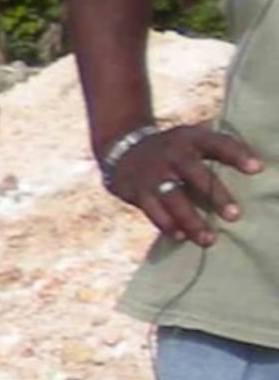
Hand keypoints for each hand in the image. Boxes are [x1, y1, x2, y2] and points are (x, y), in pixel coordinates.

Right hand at [106, 122, 261, 248]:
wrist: (122, 149)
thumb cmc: (172, 150)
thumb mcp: (191, 139)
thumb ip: (217, 149)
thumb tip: (256, 166)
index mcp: (190, 139)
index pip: (218, 143)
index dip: (237, 155)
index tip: (257, 169)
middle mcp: (172, 155)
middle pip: (196, 174)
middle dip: (215, 195)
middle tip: (235, 216)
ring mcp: (153, 174)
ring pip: (174, 198)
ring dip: (191, 220)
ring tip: (209, 240)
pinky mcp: (137, 191)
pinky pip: (152, 211)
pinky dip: (166, 224)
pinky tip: (180, 237)